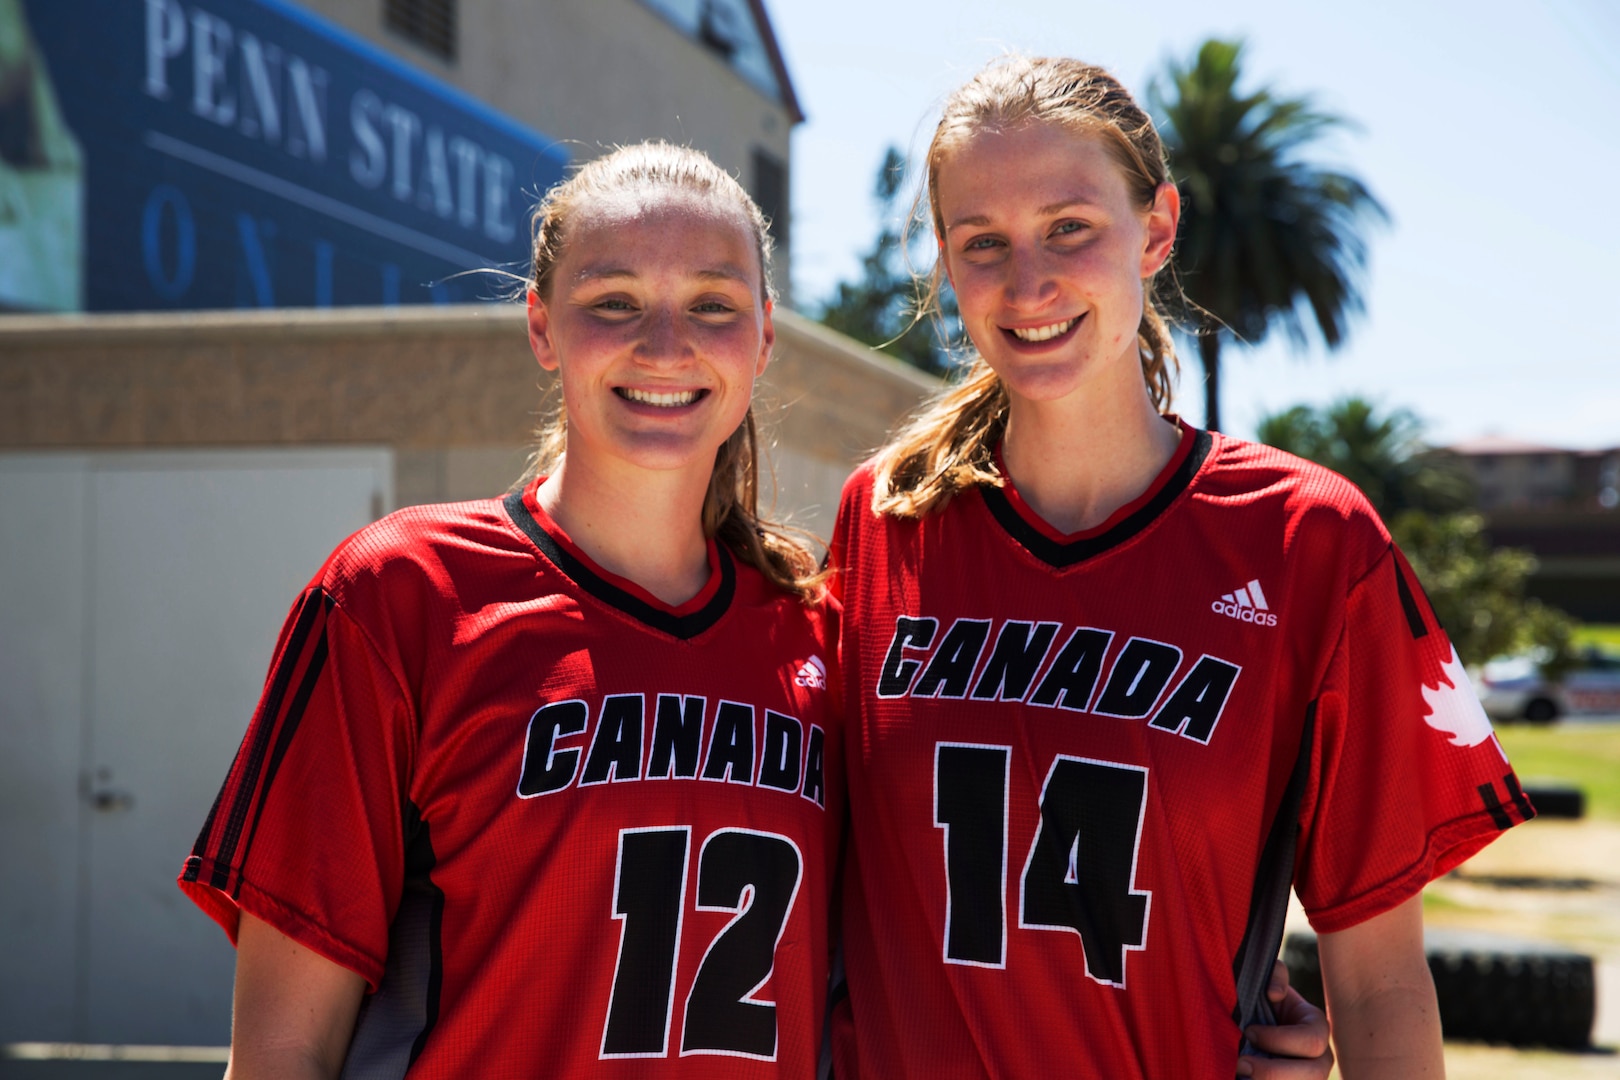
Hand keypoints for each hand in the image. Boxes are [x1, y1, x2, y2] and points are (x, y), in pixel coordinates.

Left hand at [1237, 959, 1332, 1078]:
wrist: (1254, 1024)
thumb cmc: (1262, 1001)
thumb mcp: (1269, 981)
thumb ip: (1274, 973)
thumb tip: (1274, 993)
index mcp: (1317, 1027)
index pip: (1311, 1041)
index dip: (1278, 1039)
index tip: (1249, 1032)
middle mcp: (1321, 1058)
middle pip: (1313, 1075)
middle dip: (1273, 1072)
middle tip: (1241, 1064)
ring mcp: (1310, 1078)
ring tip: (1241, 1076)